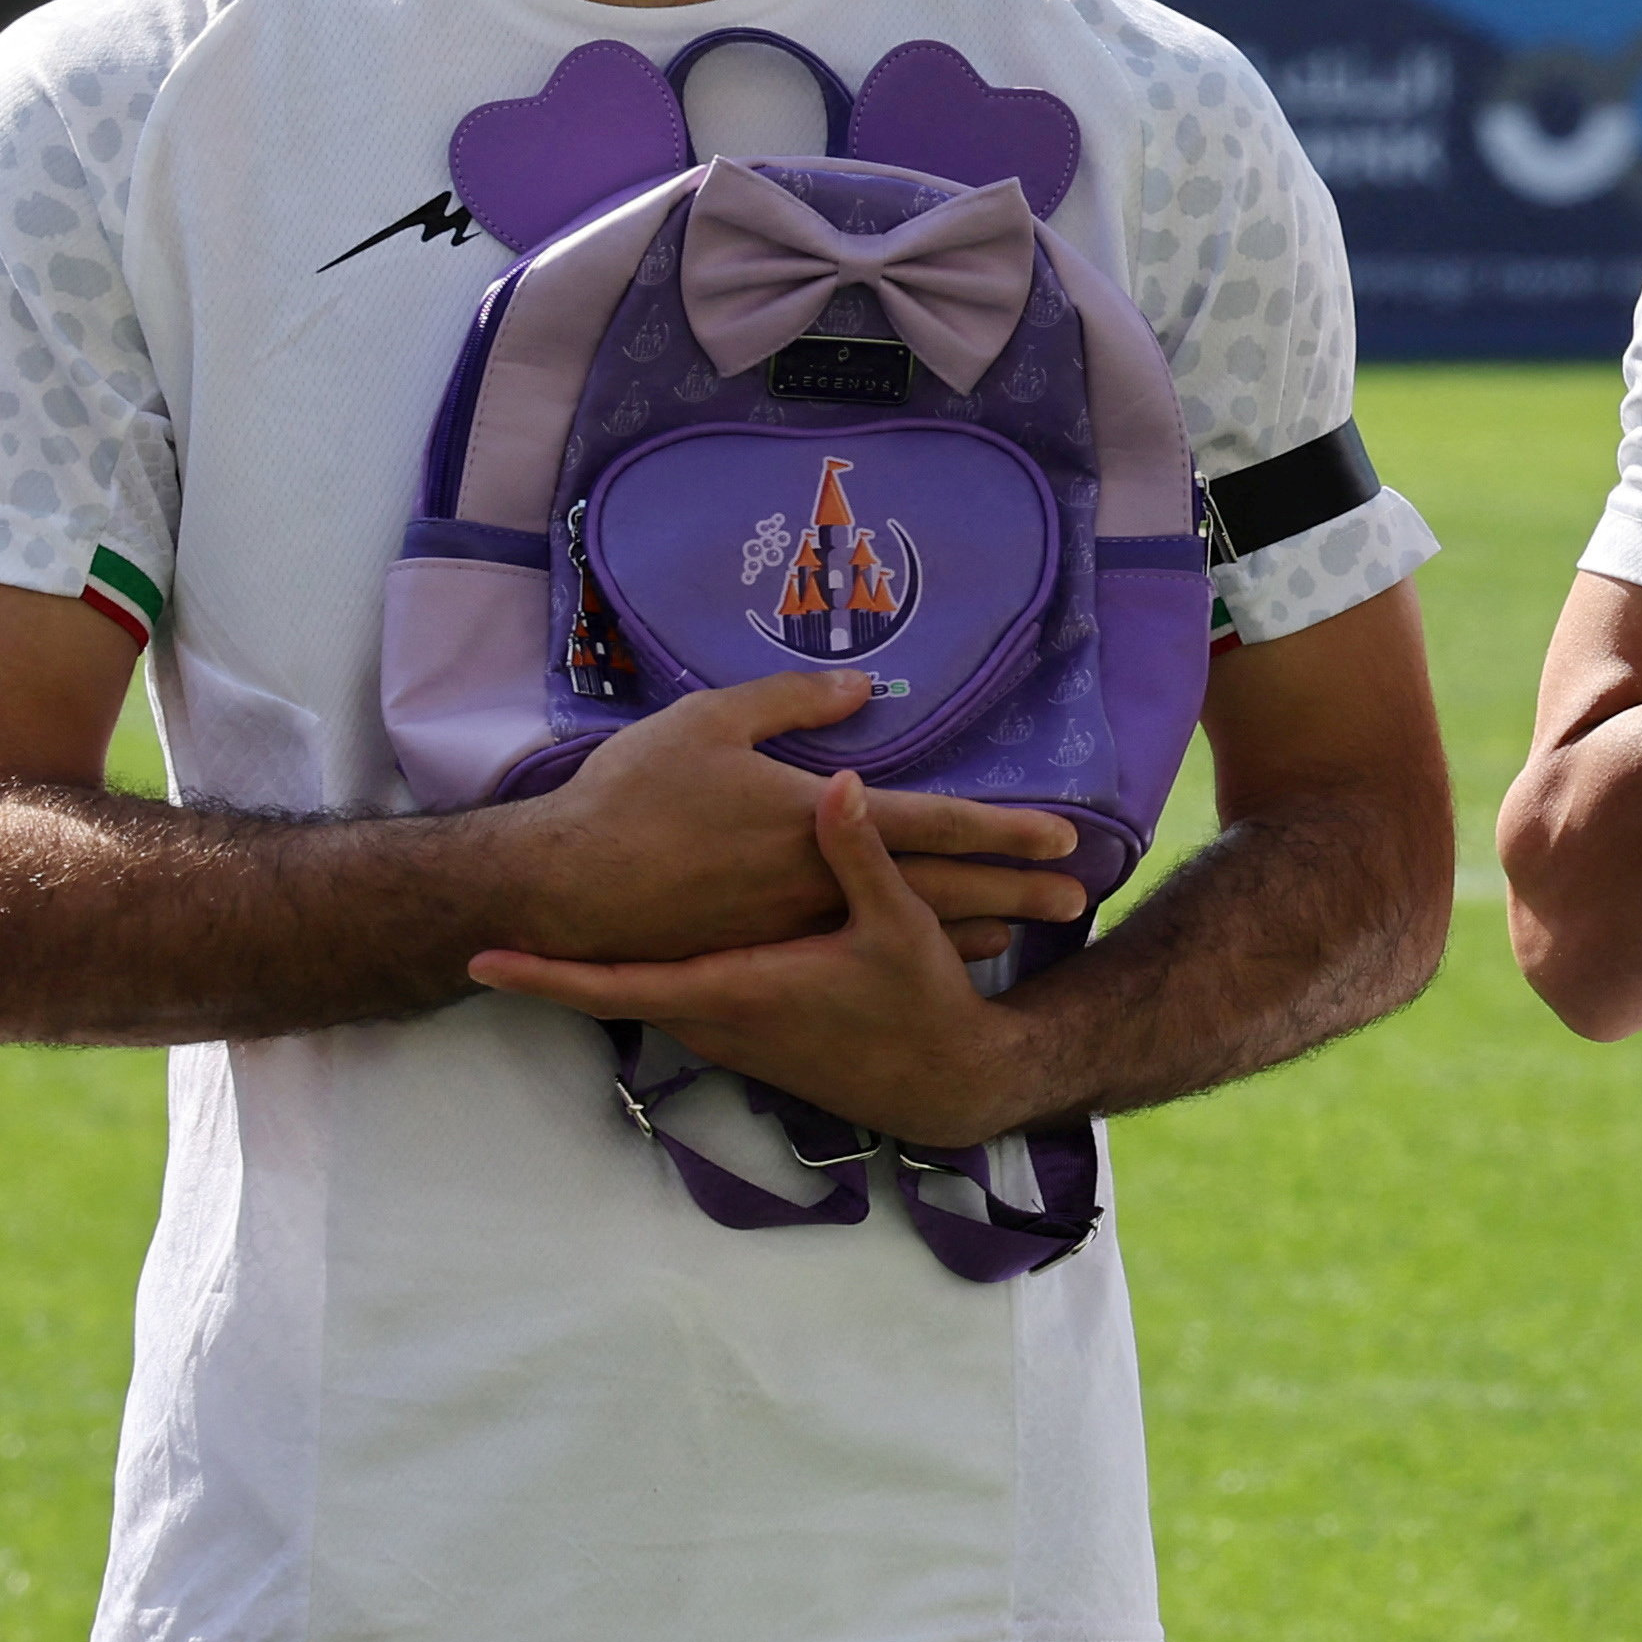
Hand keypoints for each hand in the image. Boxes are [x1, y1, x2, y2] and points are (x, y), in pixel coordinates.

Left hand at [469, 769, 1041, 1149]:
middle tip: (501, 924)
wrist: (941, 1082)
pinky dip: (648, 975)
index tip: (482, 960)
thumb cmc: (917, 1003)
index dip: (546, 977)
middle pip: (615, 989)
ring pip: (646, 993)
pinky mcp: (743, 1042)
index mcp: (734, 990)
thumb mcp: (896, 925)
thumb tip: (835, 784)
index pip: (616, 988)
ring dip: (605, 964)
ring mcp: (725, 1039)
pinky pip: (677, 1001)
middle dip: (562, 958)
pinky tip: (654, 937)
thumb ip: (858, 854)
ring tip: (558, 922)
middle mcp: (715, 1023)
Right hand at [513, 669, 1085, 965]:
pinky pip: (860, 954)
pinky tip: (943, 952)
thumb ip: (792, 701)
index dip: (1003, 827)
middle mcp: (820, 881)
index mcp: (816, 819)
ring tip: (1032, 927)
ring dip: (975, 925)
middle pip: (941, 886)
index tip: (1064, 833)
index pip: (932, 823)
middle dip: (1015, 889)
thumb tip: (863, 688)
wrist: (563, 890)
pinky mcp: (768, 954)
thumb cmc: (632, 796)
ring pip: (905, 928)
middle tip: (1078, 893)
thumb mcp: (709, 721)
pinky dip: (910, 949)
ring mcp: (797, 926)